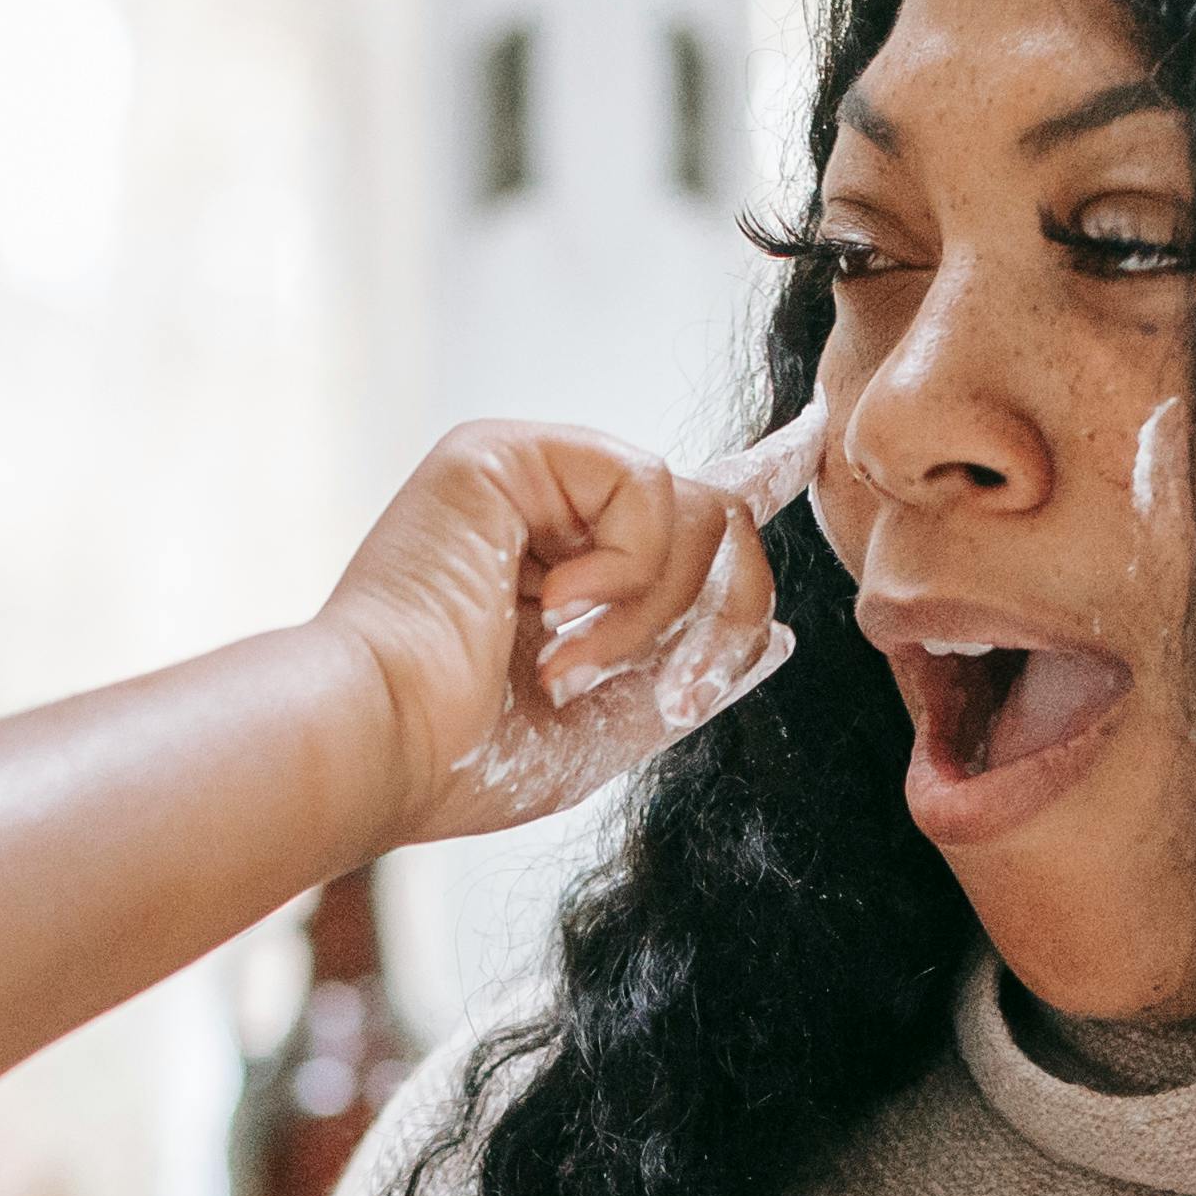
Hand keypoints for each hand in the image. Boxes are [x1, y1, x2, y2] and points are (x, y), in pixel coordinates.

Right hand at [314, 409, 813, 847]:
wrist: (383, 741)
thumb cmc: (464, 759)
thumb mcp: (604, 732)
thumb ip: (688, 677)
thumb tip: (775, 638)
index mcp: (567, 573)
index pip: (682, 512)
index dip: (756, 473)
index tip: (812, 436)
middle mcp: (549, 513)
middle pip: (717, 519)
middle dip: (723, 617)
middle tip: (677, 696)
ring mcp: (527, 475)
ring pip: (696, 502)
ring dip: (660, 611)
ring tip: (573, 665)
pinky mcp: (505, 450)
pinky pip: (647, 479)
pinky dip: (629, 566)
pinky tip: (555, 607)